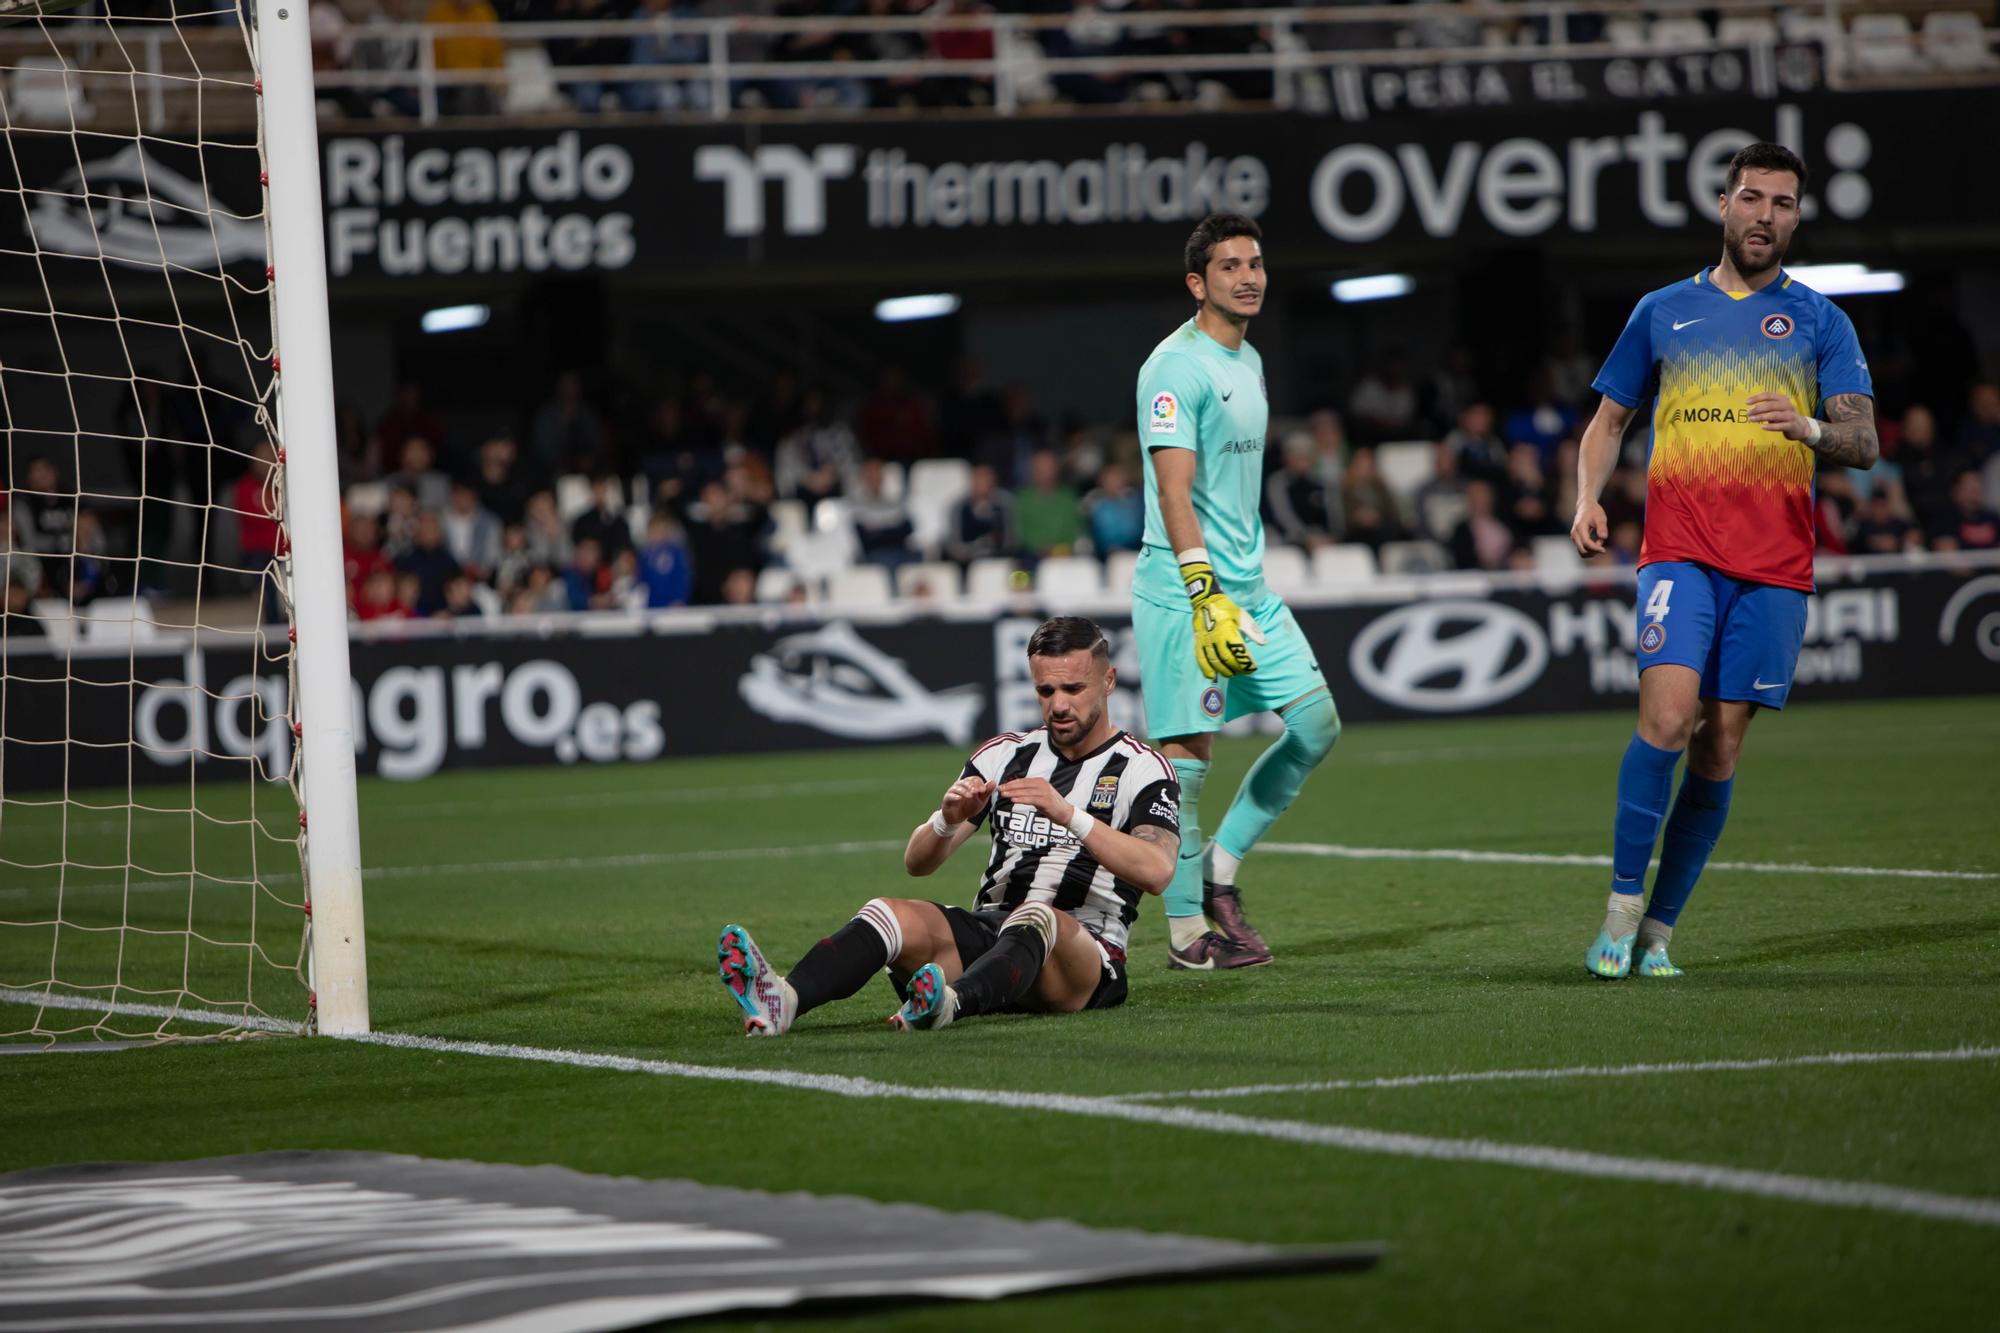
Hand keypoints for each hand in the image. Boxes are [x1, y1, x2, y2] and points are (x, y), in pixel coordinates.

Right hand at [940, 776, 993, 824]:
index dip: (979, 783)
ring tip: (970, 796)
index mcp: (969, 784)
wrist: (959, 818)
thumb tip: (994, 782)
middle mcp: (960, 786)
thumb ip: (986, 792)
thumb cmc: (970, 807)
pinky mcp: (947, 799)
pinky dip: (954, 796)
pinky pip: (949, 795)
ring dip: (964, 791)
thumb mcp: (981, 801)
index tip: (984, 790)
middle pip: (965, 781)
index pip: (974, 779)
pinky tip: (959, 798)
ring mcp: (952, 792)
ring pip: (957, 787)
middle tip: (976, 792)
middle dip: (971, 786)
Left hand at [997, 777, 1073, 825]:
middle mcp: (1042, 784)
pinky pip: (1030, 799)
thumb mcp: (1039, 796)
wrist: (1066, 813)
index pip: (1022, 781)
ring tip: (1003, 795)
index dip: (1010, 783)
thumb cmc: (1051, 806)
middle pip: (1022, 785)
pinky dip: (1021, 799)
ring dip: (1013, 793)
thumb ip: (1029, 792)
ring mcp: (1045, 792)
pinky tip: (1013, 800)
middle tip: (999, 790)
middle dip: (1009, 787)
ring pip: (1025, 792)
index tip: (1001, 786)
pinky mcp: (1046, 801)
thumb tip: (1015, 791)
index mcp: (1040, 781)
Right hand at [1181, 559, 1263, 679]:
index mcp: (1227, 631)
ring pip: (1214, 662)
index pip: (1237, 652)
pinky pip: (1200, 659)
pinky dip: (1205, 669)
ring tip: (1231, 674)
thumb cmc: (1226, 609)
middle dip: (1236, 669)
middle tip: (1243, 672)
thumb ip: (1252, 630)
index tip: (1252, 668)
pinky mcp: (1198, 643)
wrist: (1205, 601)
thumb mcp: (1241, 616)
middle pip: (1226, 659)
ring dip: (1223, 670)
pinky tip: (1211, 676)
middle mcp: (1215, 639)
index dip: (1245, 663)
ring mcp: (1205, 642)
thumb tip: (1263, 642)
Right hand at [1571, 500, 1607, 555]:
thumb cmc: (1594, 511)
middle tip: (1602, 545)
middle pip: (1582, 550)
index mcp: (1580, 527)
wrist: (1585, 507)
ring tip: (1599, 543)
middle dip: (1593, 551)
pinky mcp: (1576, 539)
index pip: (1586, 542)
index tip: (1604, 549)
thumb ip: (1602, 527)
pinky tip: (1596, 543)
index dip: (1595, 548)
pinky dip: (1589, 550)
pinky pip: (1582, 549)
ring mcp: (1574, 537)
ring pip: (1581, 552)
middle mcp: (1574, 534)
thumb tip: (1603, 538)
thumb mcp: (1600, 517)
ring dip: (1592, 552)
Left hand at [1747, 393, 1811, 440]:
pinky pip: (1780, 426)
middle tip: (1748, 413)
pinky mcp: (1792, 425)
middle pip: (1771, 405)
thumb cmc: (1784, 416)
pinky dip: (1771, 426)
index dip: (1757, 398)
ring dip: (1762, 417)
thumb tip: (1750, 409)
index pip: (1768, 395)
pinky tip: (1763, 427)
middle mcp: (1787, 405)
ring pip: (1775, 415)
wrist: (1800, 427)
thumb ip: (1766, 407)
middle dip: (1758, 408)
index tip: (1746, 402)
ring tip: (1752, 419)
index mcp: (1782, 399)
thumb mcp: (1776, 409)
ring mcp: (1790, 415)